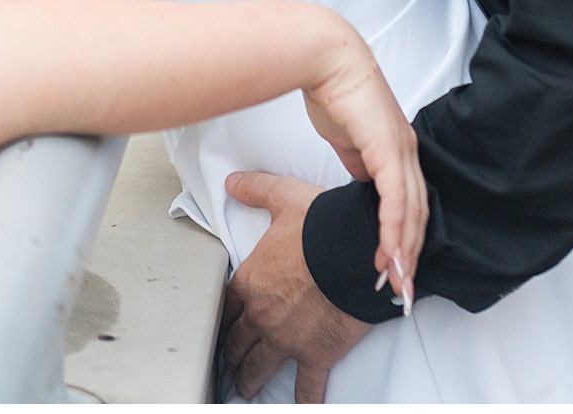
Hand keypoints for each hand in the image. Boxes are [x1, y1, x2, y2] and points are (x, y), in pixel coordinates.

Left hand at [222, 172, 370, 401]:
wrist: (353, 252)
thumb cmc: (319, 226)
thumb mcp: (284, 198)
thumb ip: (256, 189)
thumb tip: (232, 181)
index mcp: (250, 282)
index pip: (224, 306)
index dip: (220, 317)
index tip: (219, 326)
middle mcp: (261, 316)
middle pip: (236, 343)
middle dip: (231, 354)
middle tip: (227, 364)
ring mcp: (286, 340)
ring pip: (258, 368)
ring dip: (249, 379)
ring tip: (245, 388)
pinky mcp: (315, 355)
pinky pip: (306, 388)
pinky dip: (302, 400)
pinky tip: (299, 407)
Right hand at [302, 24, 426, 301]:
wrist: (327, 60)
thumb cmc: (333, 90)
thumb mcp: (348, 137)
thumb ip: (359, 160)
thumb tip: (361, 180)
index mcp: (398, 147)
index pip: (410, 202)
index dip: (405, 237)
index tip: (395, 267)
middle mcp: (407, 150)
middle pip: (418, 213)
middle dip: (410, 255)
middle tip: (402, 290)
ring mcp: (401, 149)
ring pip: (412, 212)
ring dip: (404, 251)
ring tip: (396, 282)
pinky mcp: (388, 149)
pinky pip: (396, 200)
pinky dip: (394, 231)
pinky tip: (389, 254)